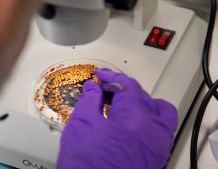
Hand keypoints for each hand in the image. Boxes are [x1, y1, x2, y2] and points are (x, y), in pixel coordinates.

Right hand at [56, 68, 177, 168]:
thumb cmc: (84, 166)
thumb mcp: (81, 125)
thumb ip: (90, 100)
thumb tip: (93, 88)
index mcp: (136, 119)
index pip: (128, 86)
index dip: (112, 77)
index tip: (101, 76)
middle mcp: (154, 131)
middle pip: (143, 97)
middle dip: (123, 88)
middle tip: (104, 88)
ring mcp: (157, 146)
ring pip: (158, 111)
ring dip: (141, 101)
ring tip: (122, 102)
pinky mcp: (155, 157)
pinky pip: (160, 129)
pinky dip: (148, 118)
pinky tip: (131, 120)